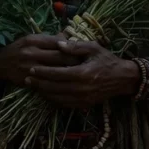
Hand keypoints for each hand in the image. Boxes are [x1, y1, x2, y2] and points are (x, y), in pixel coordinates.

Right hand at [0, 34, 80, 86]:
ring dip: (68, 74)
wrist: (0, 63)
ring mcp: (29, 67)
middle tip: (87, 66)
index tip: (84, 53)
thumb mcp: (32, 39)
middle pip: (59, 58)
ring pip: (55, 71)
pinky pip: (46, 83)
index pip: (59, 44)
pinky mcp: (28, 80)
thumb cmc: (20, 48)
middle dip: (75, 62)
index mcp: (34, 40)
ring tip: (81, 76)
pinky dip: (57, 84)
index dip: (73, 48)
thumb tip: (67, 37)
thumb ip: (49, 39)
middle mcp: (32, 52)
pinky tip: (67, 85)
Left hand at [26, 40, 140, 107]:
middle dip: (39, 83)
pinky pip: (65, 104)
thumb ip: (75, 46)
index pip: (57, 74)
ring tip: (33, 86)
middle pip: (55, 87)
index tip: (32, 68)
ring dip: (43, 93)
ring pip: (58, 98)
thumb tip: (58, 43)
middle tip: (26, 78)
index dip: (43, 72)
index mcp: (83, 73)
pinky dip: (53, 100)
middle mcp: (81, 88)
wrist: (122, 78)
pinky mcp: (84, 104)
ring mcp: (83, 99)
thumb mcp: (93, 48)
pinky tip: (46, 94)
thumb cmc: (107, 60)